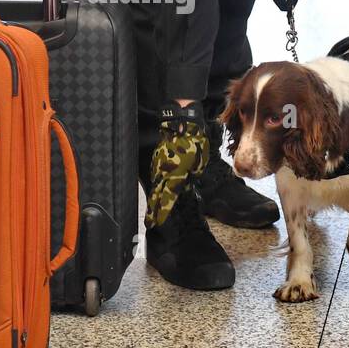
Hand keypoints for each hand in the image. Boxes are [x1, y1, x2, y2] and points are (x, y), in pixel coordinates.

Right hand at [146, 102, 209, 228]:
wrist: (182, 124)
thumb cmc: (194, 143)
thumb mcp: (199, 163)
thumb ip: (191, 174)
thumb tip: (187, 179)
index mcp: (176, 176)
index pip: (167, 199)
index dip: (162, 212)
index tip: (157, 222)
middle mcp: (164, 173)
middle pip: (156, 195)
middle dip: (152, 210)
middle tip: (149, 223)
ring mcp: (158, 165)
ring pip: (155, 185)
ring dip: (154, 197)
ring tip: (151, 210)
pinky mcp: (157, 158)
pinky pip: (156, 175)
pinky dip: (156, 184)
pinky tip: (156, 189)